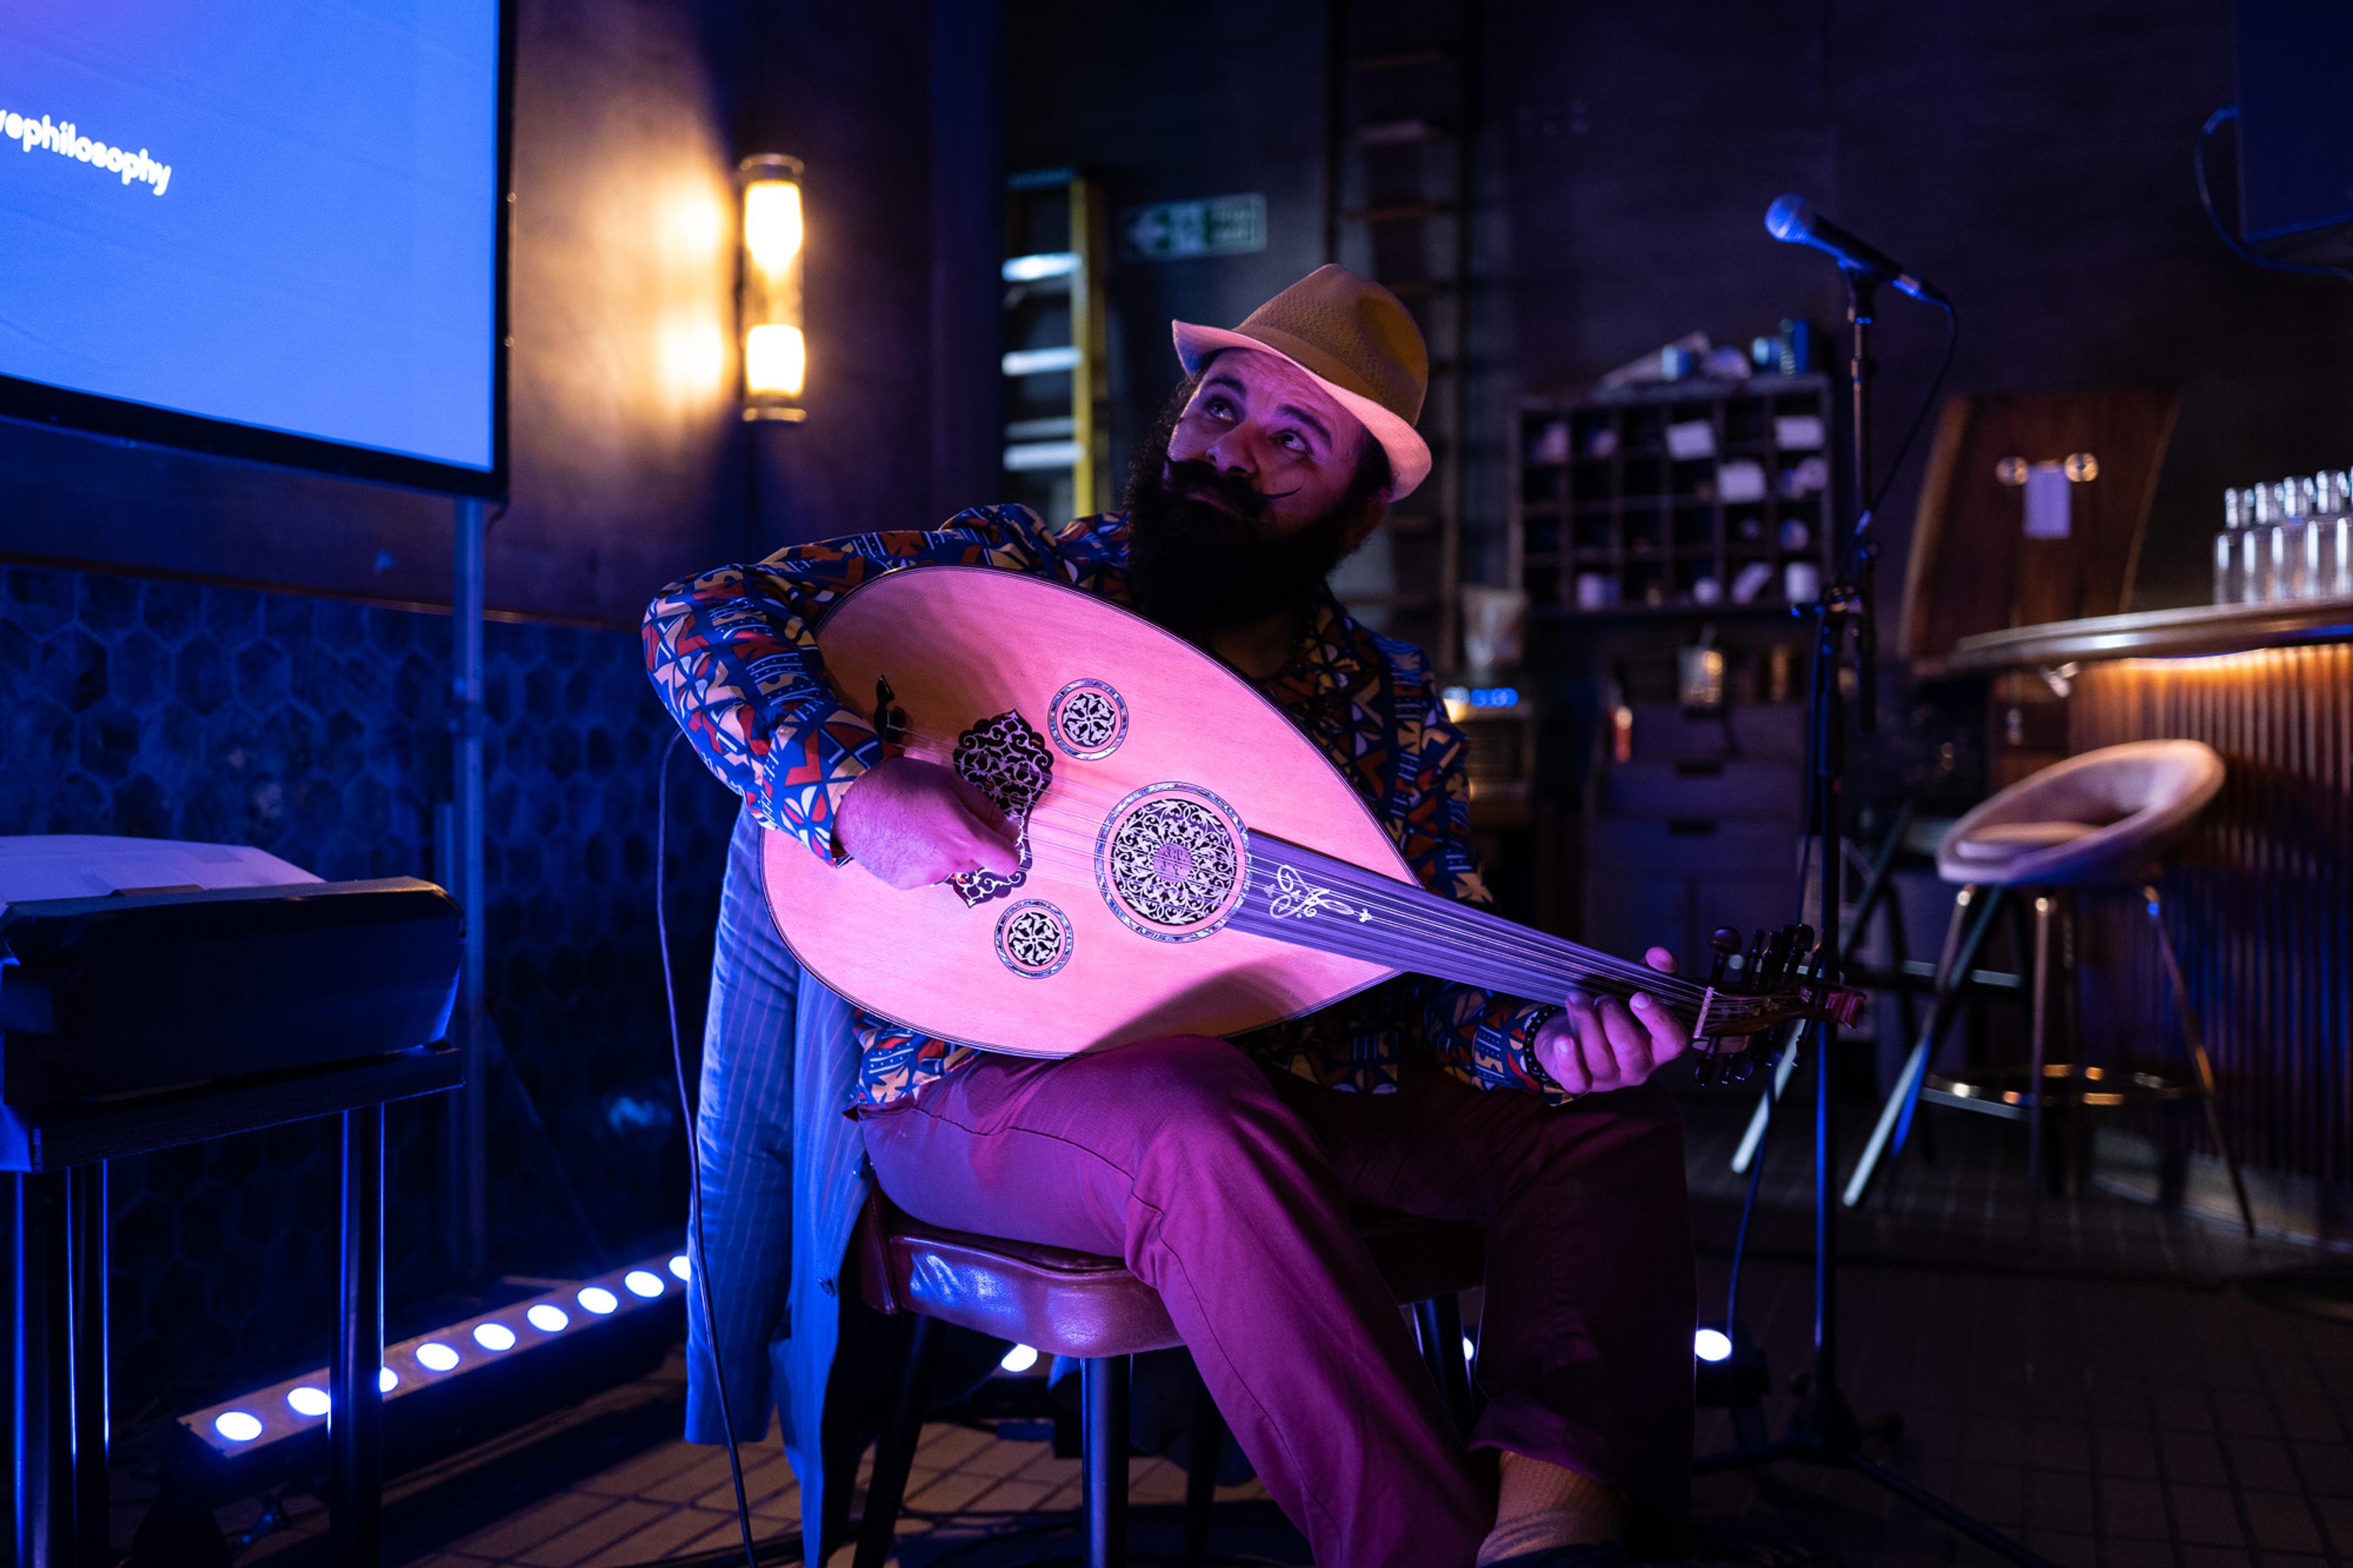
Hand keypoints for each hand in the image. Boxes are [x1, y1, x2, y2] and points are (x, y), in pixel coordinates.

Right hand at [833, 755, 1021, 889]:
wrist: (851, 797)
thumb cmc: (903, 783)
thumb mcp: (952, 783)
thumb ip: (986, 810)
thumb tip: (1009, 831)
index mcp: (964, 837)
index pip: (1007, 863)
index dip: (1006, 849)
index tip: (996, 836)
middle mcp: (947, 863)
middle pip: (978, 863)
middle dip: (970, 845)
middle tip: (945, 819)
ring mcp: (925, 876)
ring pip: (950, 867)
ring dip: (943, 852)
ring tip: (918, 827)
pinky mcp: (904, 883)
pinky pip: (926, 874)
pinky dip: (920, 860)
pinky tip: (903, 839)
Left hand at [1534, 947, 1688, 1094]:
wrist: (1569, 1031)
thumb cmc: (1608, 1013)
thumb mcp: (1632, 988)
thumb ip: (1651, 970)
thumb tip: (1662, 955)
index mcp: (1657, 1046)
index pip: (1673, 1041)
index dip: (1659, 1019)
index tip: (1639, 996)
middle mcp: (1637, 1067)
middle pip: (1630, 1048)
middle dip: (1612, 1016)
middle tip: (1602, 998)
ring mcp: (1608, 1078)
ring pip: (1599, 1057)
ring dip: (1585, 1021)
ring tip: (1577, 999)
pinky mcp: (1579, 1083)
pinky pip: (1576, 1078)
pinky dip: (1568, 1057)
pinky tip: (1564, 1038)